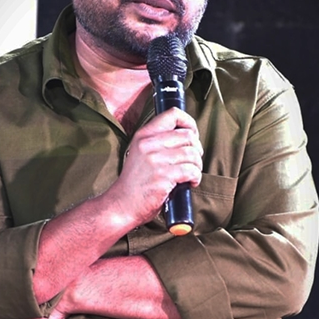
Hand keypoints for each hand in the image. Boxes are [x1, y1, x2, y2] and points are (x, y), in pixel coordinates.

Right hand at [113, 107, 202, 223]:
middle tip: (193, 160)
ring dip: (197, 165)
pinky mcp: (162, 176)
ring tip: (191, 173)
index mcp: (143, 135)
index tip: (193, 134)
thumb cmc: (135, 182)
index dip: (189, 122)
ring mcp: (155, 160)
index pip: (172, 114)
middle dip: (197, 149)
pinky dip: (196, 177)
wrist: (121, 204)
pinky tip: (190, 182)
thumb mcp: (140, 152)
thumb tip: (188, 135)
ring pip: (192, 153)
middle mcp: (148, 144)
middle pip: (188, 135)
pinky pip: (191, 170)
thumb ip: (158, 141)